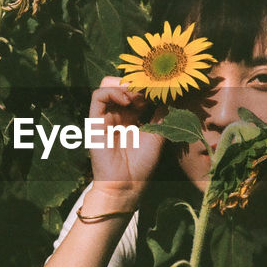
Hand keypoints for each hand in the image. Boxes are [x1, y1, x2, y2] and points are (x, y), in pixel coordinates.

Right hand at [85, 76, 163, 210]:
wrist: (126, 183)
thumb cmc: (142, 163)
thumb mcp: (157, 134)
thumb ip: (162, 114)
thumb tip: (171, 95)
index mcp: (133, 117)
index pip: (137, 91)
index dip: (148, 86)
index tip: (162, 87)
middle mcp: (119, 114)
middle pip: (123, 84)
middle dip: (137, 83)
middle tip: (150, 88)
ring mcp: (106, 116)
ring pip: (109, 85)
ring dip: (124, 85)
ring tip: (138, 96)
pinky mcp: (95, 120)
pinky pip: (98, 95)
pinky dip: (112, 91)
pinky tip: (127, 100)